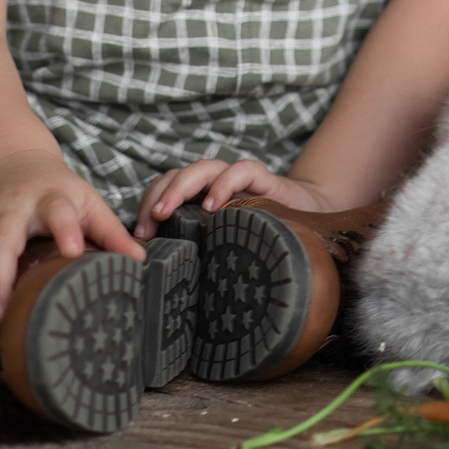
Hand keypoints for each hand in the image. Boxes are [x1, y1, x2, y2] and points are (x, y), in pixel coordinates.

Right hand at [0, 148, 140, 336]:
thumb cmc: (57, 189)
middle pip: (0, 242)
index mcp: (50, 196)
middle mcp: (12, 204)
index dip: (66, 229)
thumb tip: (140, 262)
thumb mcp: (88, 201)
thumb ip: (110, 231)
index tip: (73, 251)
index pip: (57, 211)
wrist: (13, 162)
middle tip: (3, 318)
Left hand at [134, 159, 330, 237]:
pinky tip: (211, 206)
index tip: (139, 238)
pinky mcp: (261, 178)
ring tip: (165, 211)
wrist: (309, 219)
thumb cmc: (261, 236)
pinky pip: (239, 172)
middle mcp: (214, 183)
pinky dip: (222, 185)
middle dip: (156, 197)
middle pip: (175, 176)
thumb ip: (200, 250)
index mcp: (199, 197)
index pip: (163, 190)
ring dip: (179, 188)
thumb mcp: (224, 245)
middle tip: (145, 227)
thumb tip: (163, 280)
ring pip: (201, 169)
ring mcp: (236, 178)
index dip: (146, 207)